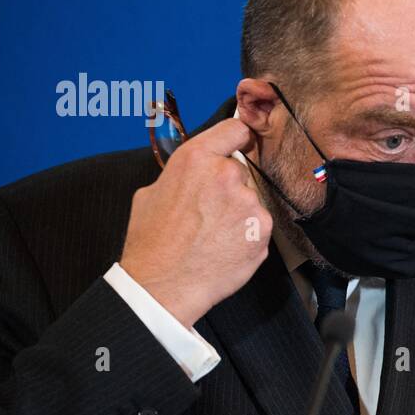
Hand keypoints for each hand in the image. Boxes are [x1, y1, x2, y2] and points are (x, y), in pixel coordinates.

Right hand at [120, 118, 272, 327]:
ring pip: (250, 199)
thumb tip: (192, 172)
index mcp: (195, 158)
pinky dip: (248, 234)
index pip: (235, 129)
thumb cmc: (153, 243)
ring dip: (239, 212)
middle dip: (228, 187)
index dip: (237, 138)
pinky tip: (225, 246)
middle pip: (240, 170)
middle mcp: (226, 174)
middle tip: (208, 212)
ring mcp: (248, 202)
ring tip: (213, 234)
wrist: (164, 286)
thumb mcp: (151, 193)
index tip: (239, 144)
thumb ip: (180, 174)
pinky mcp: (263, 229)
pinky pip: (259, 225)